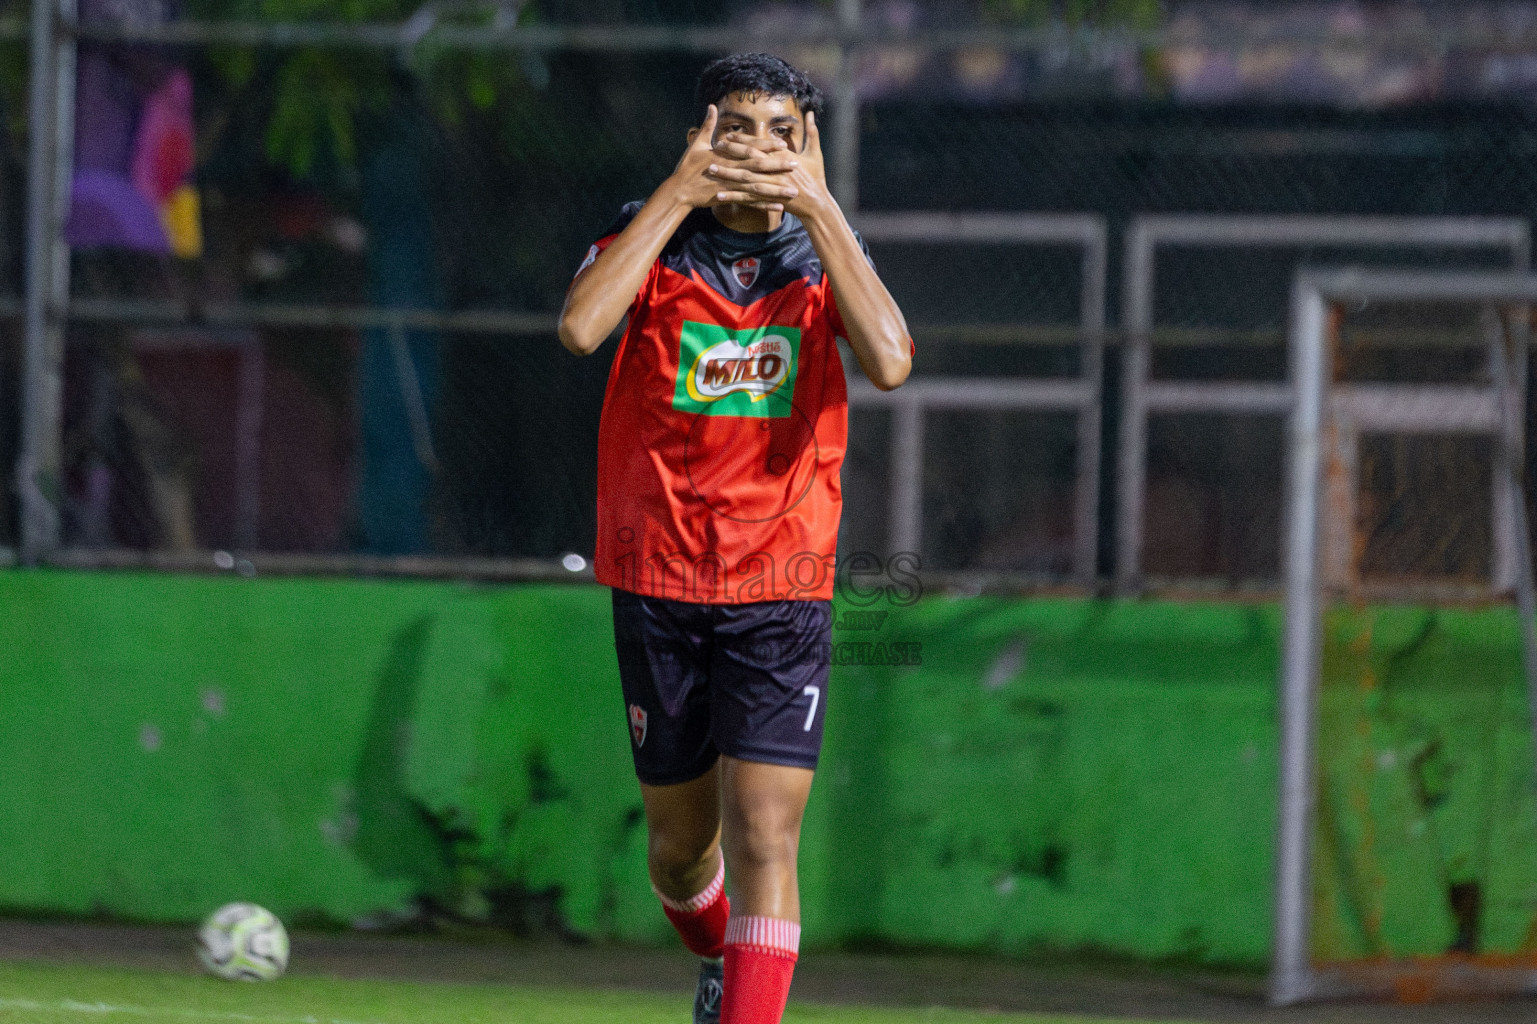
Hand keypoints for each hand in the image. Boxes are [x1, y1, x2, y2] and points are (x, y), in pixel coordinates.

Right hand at [665, 106, 799, 212]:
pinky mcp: (729, 198)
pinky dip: (765, 205)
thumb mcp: (697, 144)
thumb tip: (711, 106)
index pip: (750, 149)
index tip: (783, 144)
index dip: (767, 146)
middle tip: (796, 165)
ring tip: (793, 191)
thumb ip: (707, 126)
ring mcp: (731, 186)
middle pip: (758, 168)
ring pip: (757, 187)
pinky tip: (779, 207)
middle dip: (777, 166)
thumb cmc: (687, 167)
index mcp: (725, 156)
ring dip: (776, 189)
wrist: (679, 191)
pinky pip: (750, 203)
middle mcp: (731, 170)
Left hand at [706, 110, 831, 219]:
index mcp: (783, 156)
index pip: (758, 145)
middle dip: (730, 153)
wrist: (817, 203)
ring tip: (710, 170)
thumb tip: (811, 113)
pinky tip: (719, 196)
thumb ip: (812, 132)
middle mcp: (775, 169)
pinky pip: (747, 198)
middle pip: (748, 159)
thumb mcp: (815, 153)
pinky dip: (733, 197)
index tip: (727, 135)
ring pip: (744, 178)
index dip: (742, 140)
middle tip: (714, 148)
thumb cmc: (816, 178)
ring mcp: (771, 185)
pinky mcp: (768, 199)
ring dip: (726, 174)